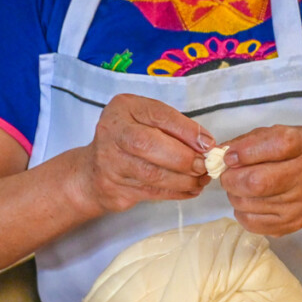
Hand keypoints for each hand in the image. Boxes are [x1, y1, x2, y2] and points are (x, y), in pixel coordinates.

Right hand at [79, 94, 211, 213]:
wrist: (93, 172)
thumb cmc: (129, 141)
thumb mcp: (147, 122)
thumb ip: (174, 128)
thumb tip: (206, 145)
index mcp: (123, 108)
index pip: (158, 116)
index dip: (186, 131)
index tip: (208, 143)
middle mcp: (112, 132)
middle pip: (148, 144)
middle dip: (183, 158)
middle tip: (204, 166)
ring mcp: (110, 162)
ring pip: (151, 174)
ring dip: (183, 180)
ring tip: (201, 180)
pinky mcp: (115, 188)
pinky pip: (151, 192)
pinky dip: (176, 193)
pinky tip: (191, 190)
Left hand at [219, 125, 301, 235]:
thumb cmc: (288, 158)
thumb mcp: (273, 137)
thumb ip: (247, 141)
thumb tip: (218, 154)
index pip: (278, 145)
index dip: (246, 151)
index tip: (229, 156)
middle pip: (257, 182)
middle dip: (231, 179)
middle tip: (227, 176)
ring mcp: (301, 202)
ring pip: (249, 203)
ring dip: (234, 195)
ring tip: (239, 188)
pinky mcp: (291, 223)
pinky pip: (251, 221)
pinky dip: (240, 212)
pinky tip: (247, 202)